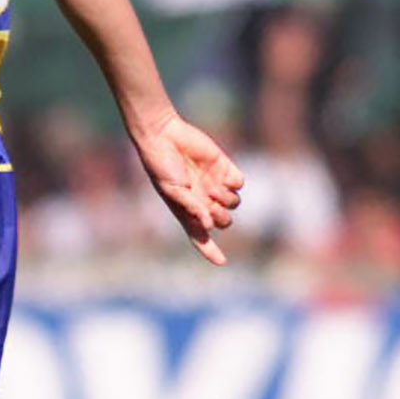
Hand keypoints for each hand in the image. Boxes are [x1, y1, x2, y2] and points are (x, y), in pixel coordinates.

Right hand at [129, 114, 244, 266]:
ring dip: (227, 200)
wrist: (163, 136)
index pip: (200, 237)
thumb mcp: (171, 191)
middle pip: (223, 221)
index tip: (221, 262)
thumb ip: (190, 207)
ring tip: (213, 187)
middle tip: (209, 204)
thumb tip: (208, 225)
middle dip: (220, 217)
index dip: (210, 251)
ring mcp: (214, 184)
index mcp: (187, 210)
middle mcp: (202, 200)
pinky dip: (234, 184)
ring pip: (234, 204)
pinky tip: (224, 178)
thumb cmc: (160, 165)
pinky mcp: (223, 168)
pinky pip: (239, 184)